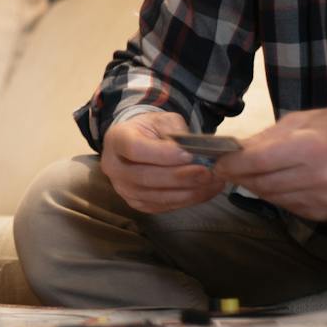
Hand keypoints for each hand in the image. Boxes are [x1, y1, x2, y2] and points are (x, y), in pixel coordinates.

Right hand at [100, 110, 224, 213]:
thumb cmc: (151, 129)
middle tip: (206, 172)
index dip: (162, 154)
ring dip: (187, 192)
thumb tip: (193, 152)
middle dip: (179, 177)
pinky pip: (162, 206)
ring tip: (213, 182)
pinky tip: (205, 191)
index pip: (135, 149)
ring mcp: (123, 189)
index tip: (188, 154)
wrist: (139, 143)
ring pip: (155, 196)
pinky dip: (187, 200)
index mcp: (117, 139)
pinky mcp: (137, 204)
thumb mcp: (163, 120)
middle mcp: (114, 168)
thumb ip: (175, 132)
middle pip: (145, 177)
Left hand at [213, 107, 326, 222]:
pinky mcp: (324, 213)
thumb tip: (233, 150)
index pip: (257, 162)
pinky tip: (278, 181)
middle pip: (261, 183)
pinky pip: (287, 206)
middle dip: (240, 175)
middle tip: (227, 167)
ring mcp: (322, 199)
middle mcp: (317, 177)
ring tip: (252, 172)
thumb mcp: (301, 120)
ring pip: (271, 197)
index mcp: (310, 147)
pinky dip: (276, 195)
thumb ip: (265, 138)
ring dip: (256, 185)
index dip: (232, 164)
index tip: (218, 162)